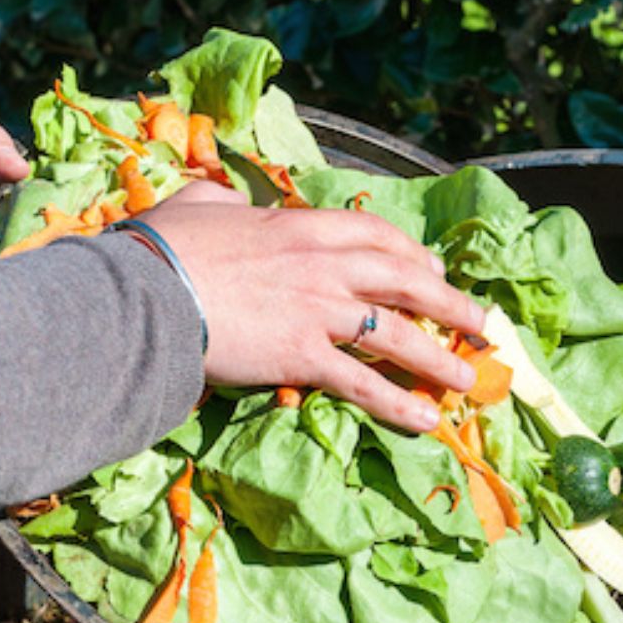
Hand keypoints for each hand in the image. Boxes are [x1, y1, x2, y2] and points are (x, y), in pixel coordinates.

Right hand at [136, 182, 485, 431]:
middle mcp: (323, 266)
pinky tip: (426, 421)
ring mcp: (318, 312)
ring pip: (397, 334)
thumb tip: (229, 200)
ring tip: (467, 379)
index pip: (374, 234)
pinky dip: (399, 403)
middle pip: (404, 281)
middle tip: (478, 322)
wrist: (143, 294)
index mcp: (301, 226)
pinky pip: (363, 383)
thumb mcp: (199, 206)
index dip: (411, 253)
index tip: (432, 269)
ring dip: (439, 357)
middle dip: (448, 302)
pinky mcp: (304, 357)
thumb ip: (224, 202)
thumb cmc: (161, 249)